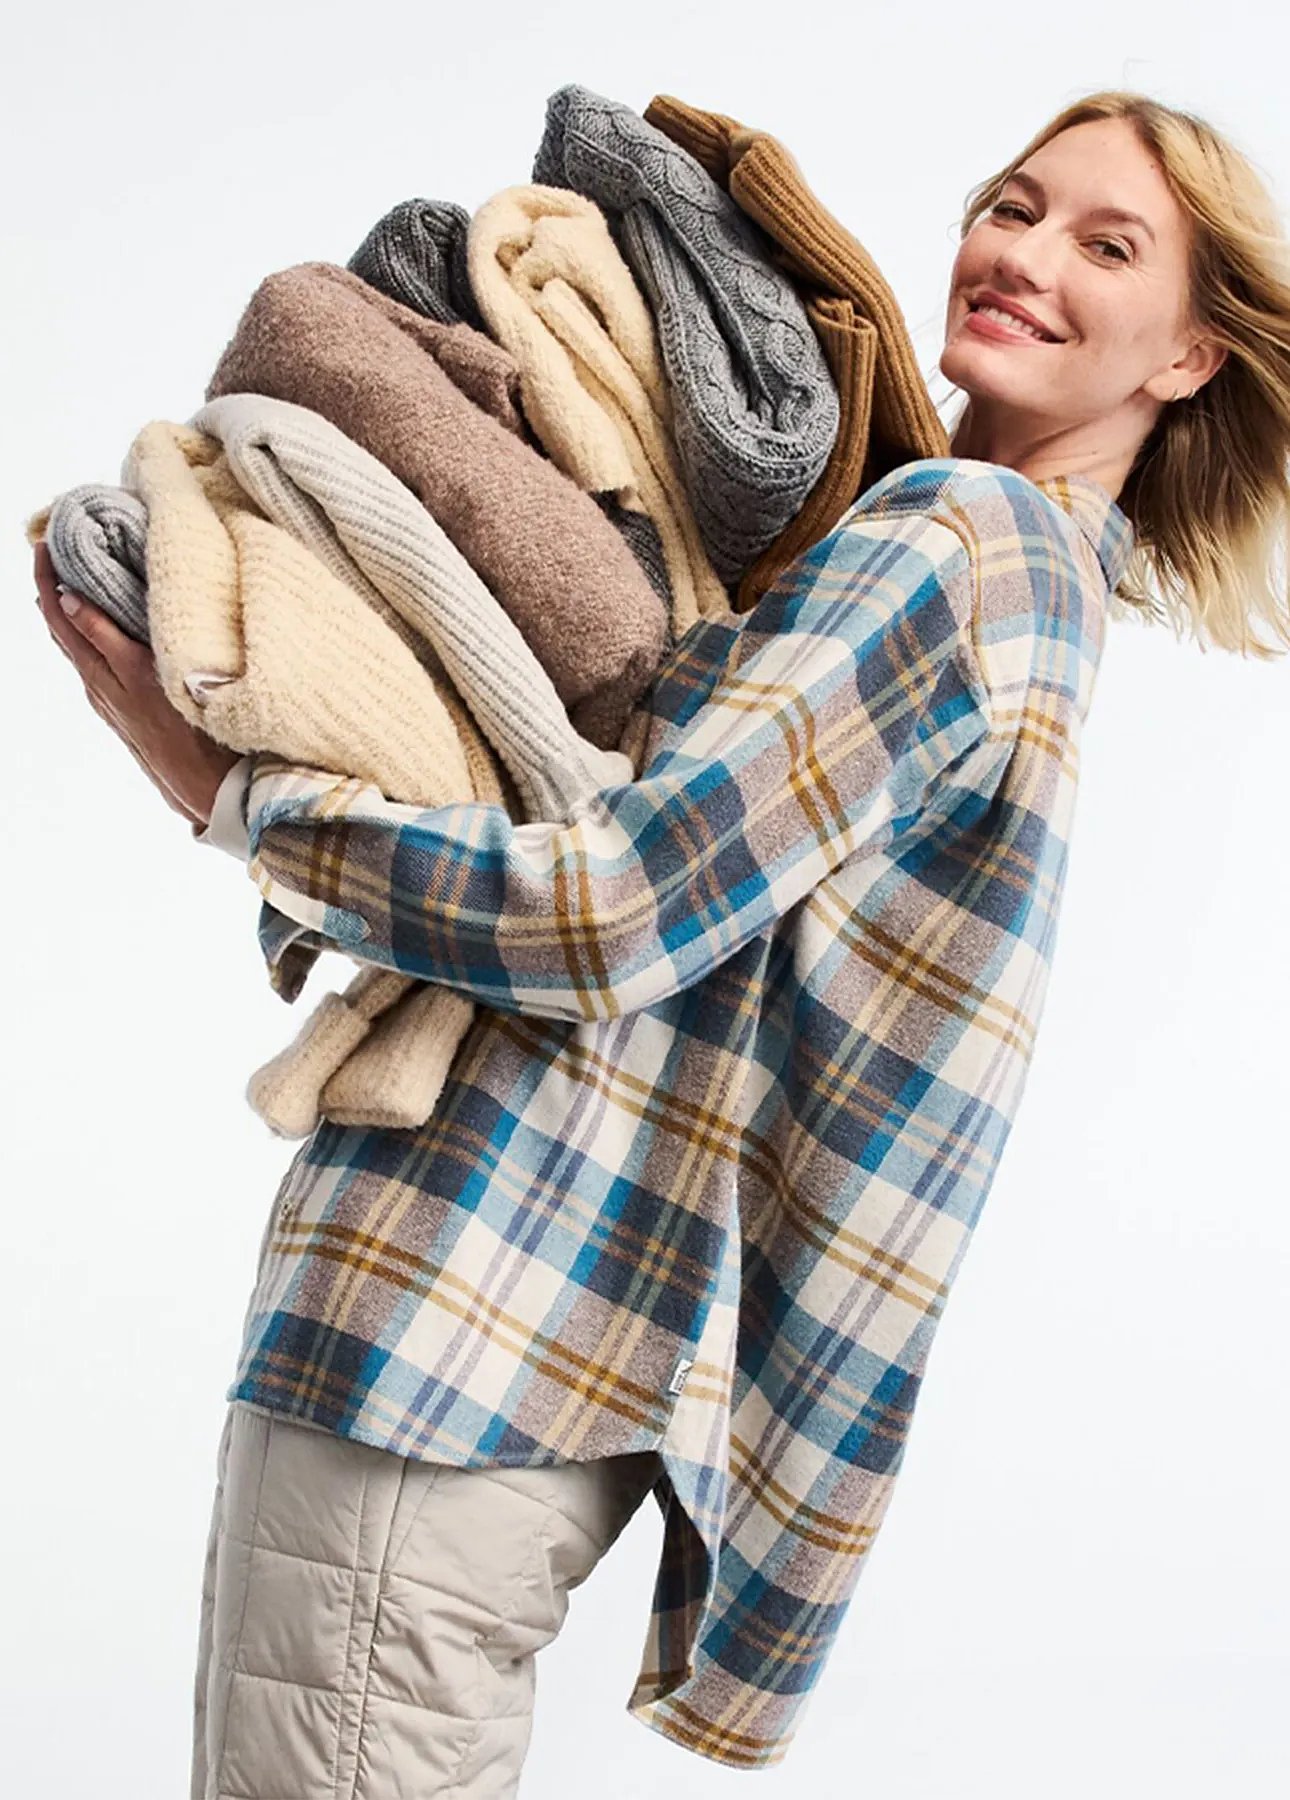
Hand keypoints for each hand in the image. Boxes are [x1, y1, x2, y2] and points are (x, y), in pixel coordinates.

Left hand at [33, 539, 242, 829]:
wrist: (201, 780)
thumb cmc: (180, 728)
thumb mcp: (138, 671)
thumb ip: (103, 635)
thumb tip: (66, 599)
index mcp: (97, 672)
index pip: (59, 616)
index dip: (46, 579)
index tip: (43, 542)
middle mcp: (96, 684)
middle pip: (61, 629)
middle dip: (52, 587)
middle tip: (52, 550)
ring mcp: (109, 696)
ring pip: (78, 644)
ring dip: (69, 609)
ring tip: (70, 576)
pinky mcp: (125, 704)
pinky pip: (96, 659)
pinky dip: (89, 631)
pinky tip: (99, 623)